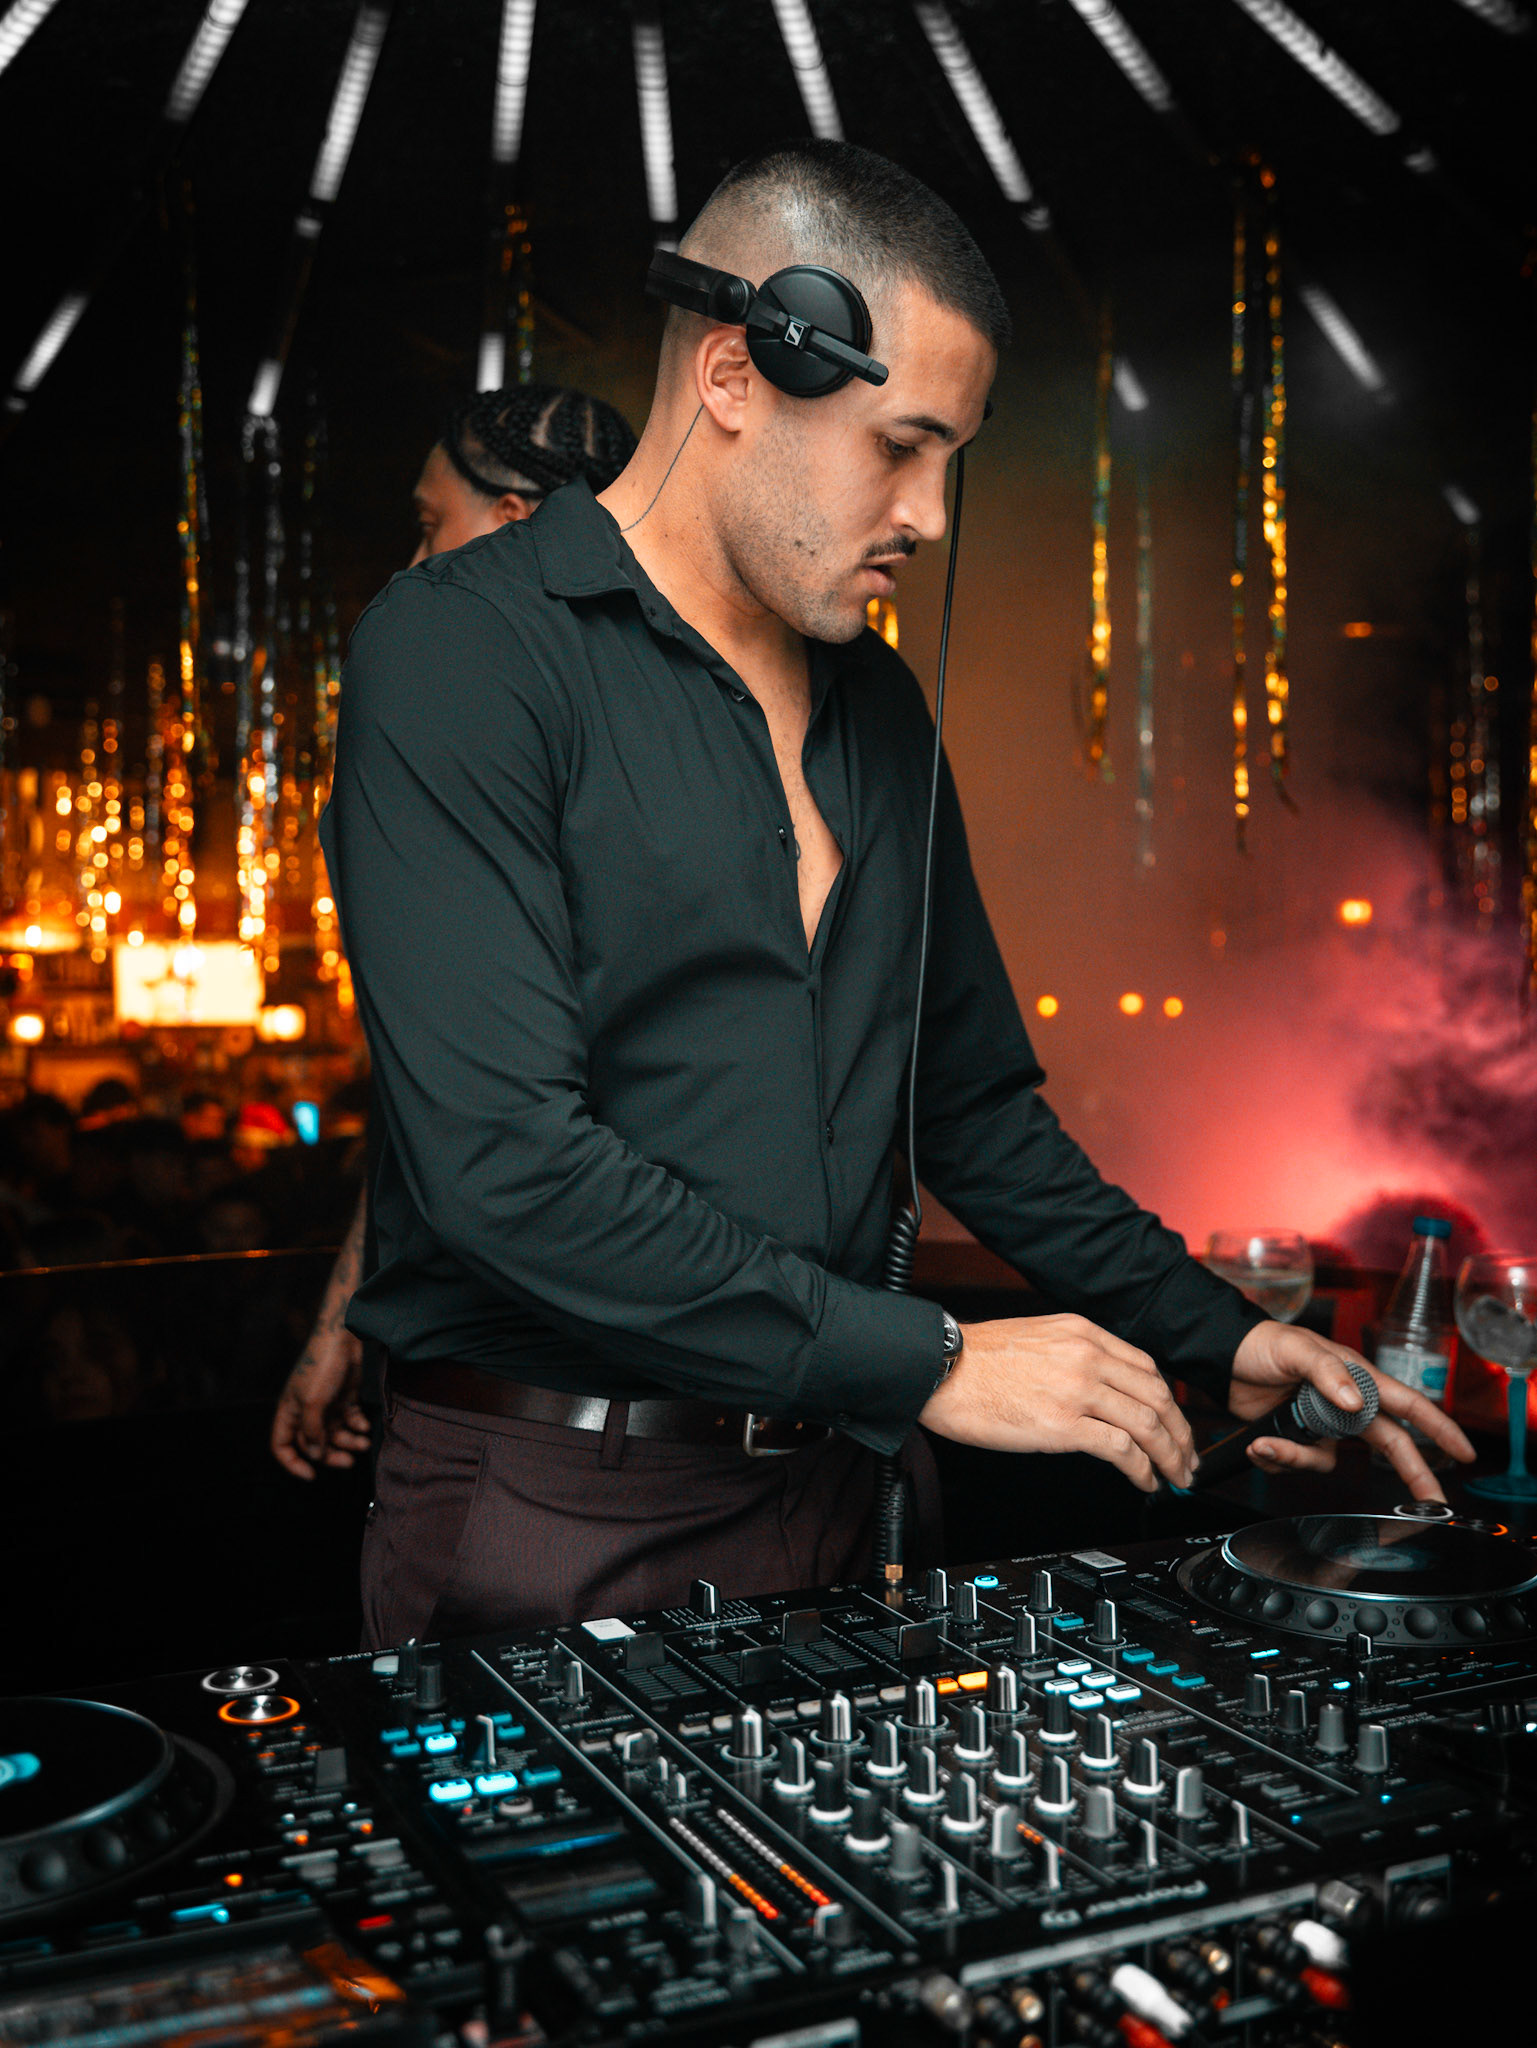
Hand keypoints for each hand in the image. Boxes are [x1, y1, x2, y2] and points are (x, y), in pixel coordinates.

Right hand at [270, 1322, 369, 1478]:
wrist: (344, 1338)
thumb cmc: (322, 1366)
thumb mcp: (313, 1402)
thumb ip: (313, 1431)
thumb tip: (315, 1455)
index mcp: (289, 1412)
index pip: (282, 1445)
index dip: (293, 1463)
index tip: (311, 1474)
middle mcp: (305, 1411)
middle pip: (314, 1445)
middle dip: (331, 1455)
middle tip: (350, 1461)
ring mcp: (325, 1405)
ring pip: (335, 1435)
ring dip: (349, 1442)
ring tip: (364, 1442)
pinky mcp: (344, 1398)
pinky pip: (349, 1421)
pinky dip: (357, 1426)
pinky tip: (366, 1426)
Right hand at [920, 1313, 1197, 1492]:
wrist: (940, 1370)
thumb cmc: (975, 1360)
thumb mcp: (1036, 1338)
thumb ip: (1073, 1355)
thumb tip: (1097, 1387)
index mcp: (1082, 1332)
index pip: (1146, 1368)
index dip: (1168, 1402)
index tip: (1173, 1423)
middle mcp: (1087, 1356)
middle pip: (1157, 1396)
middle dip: (1180, 1432)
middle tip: (1186, 1457)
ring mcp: (1078, 1390)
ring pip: (1148, 1424)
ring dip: (1169, 1455)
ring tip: (1174, 1475)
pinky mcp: (1064, 1424)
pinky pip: (1122, 1450)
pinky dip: (1142, 1470)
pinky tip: (1144, 1481)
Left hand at [1229, 1321, 1475, 1500]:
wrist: (1224, 1357)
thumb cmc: (1263, 1343)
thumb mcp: (1296, 1349)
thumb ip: (1327, 1372)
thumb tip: (1357, 1401)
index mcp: (1356, 1377)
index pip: (1407, 1405)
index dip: (1439, 1428)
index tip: (1464, 1452)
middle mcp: (1345, 1404)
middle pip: (1389, 1445)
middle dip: (1411, 1472)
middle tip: (1431, 1502)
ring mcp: (1322, 1424)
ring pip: (1330, 1461)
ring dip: (1299, 1458)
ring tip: (1266, 1442)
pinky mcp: (1297, 1437)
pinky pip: (1300, 1463)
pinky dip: (1278, 1458)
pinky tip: (1259, 1441)